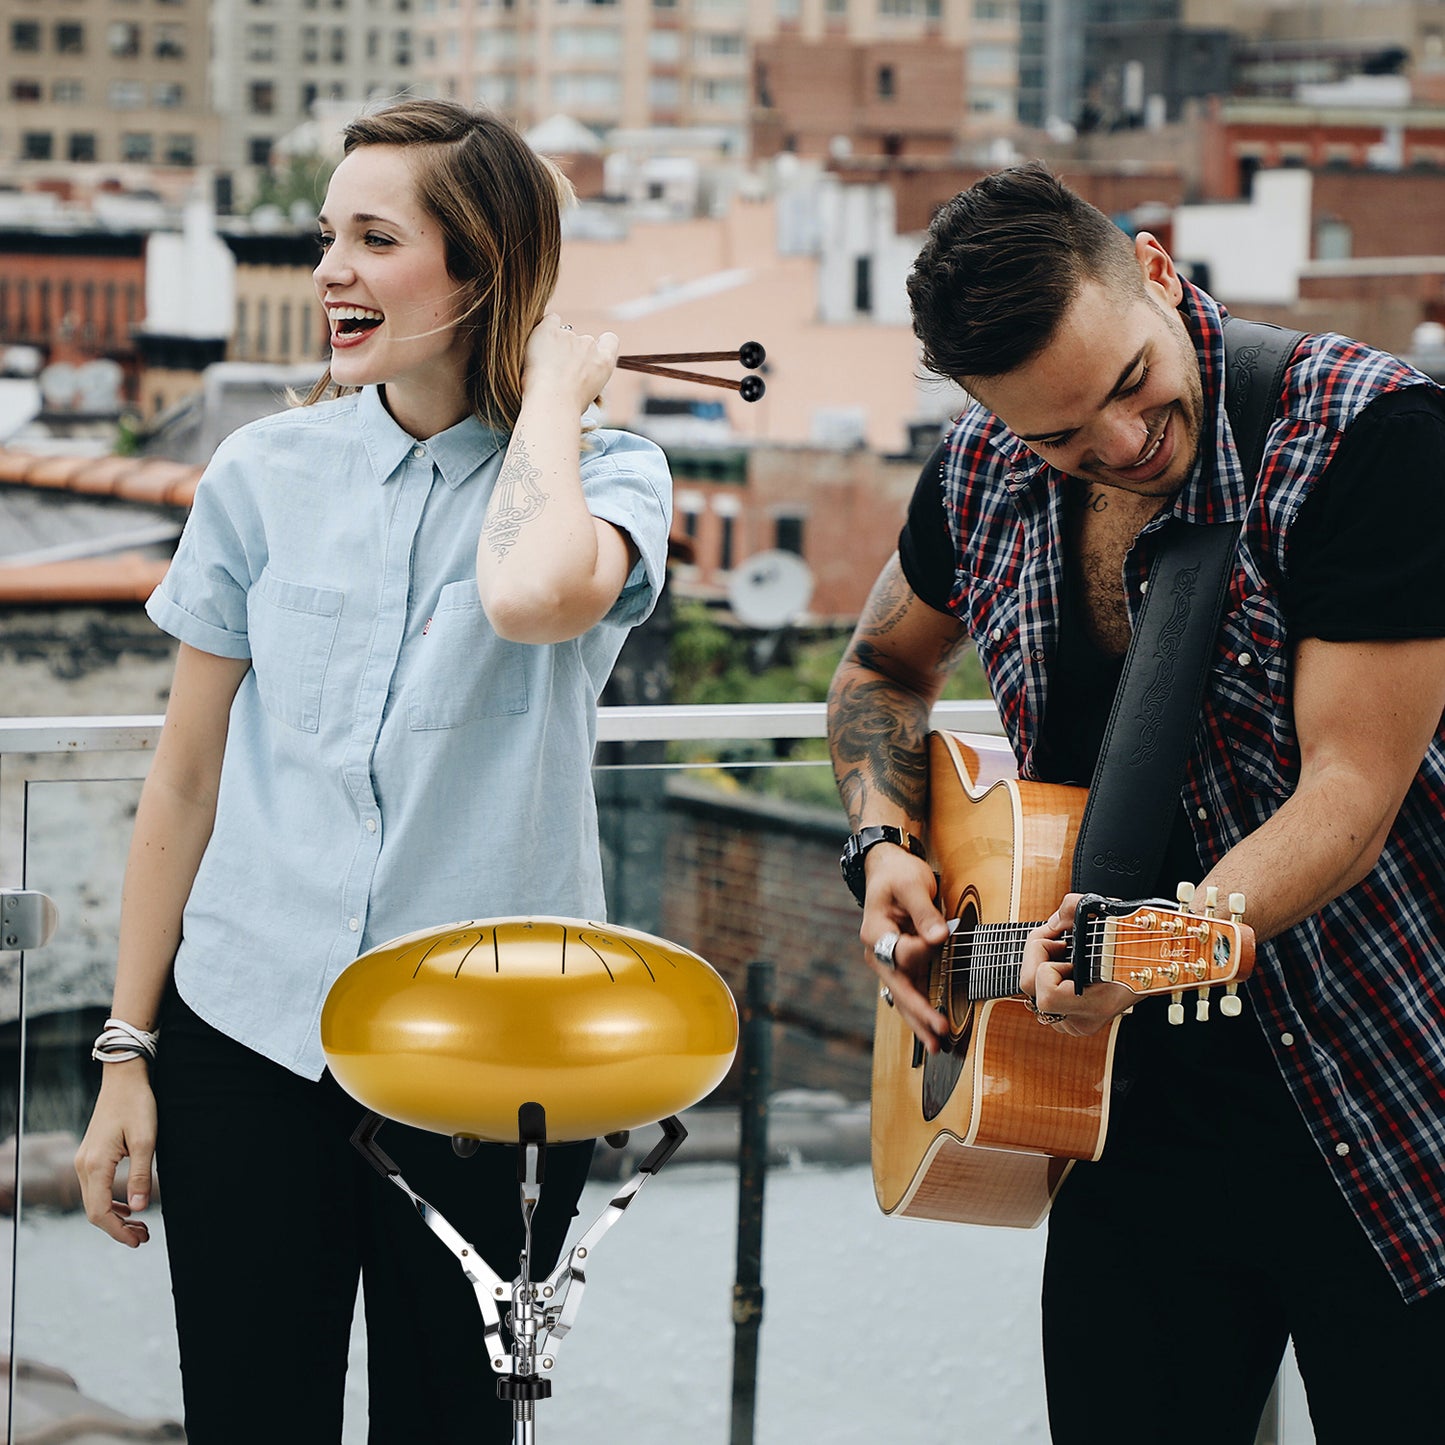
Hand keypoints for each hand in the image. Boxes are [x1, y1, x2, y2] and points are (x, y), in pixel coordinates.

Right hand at [74, 1060, 155, 1247]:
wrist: (123, 1079)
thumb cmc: (137, 1104)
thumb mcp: (145, 1140)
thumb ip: (140, 1175)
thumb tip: (139, 1209)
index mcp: (95, 1165)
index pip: (100, 1212)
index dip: (118, 1231)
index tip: (139, 1240)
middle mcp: (83, 1166)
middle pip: (94, 1211)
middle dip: (118, 1229)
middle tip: (144, 1238)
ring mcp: (83, 1160)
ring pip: (94, 1201)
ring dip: (115, 1217)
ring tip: (140, 1226)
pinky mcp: (90, 1156)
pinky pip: (96, 1188)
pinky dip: (111, 1202)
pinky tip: (128, 1207)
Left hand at [522, 314, 618, 413]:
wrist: (552, 403)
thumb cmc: (567, 407)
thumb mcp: (587, 398)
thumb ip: (587, 381)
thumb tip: (579, 379)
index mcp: (604, 362)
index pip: (610, 341)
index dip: (600, 345)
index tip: (588, 356)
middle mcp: (589, 345)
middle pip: (582, 342)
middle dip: (572, 353)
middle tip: (558, 373)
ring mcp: (569, 336)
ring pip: (562, 336)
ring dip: (555, 347)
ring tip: (543, 369)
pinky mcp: (549, 330)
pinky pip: (550, 321)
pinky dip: (545, 330)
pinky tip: (538, 344)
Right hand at [859, 843, 951, 1053]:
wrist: (888, 869)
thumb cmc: (899, 874)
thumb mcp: (912, 885)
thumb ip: (924, 913)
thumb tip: (939, 938)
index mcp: (875, 932)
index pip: (901, 953)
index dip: (922, 949)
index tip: (940, 935)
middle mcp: (878, 952)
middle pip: (898, 988)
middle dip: (919, 1012)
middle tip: (939, 1034)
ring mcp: (888, 961)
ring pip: (903, 997)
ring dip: (919, 1021)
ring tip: (936, 1045)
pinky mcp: (902, 963)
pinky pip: (910, 991)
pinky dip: (920, 1010)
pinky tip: (931, 1030)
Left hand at [1019, 893, 1135, 1036]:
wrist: (1155, 964)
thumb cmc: (1136, 941)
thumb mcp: (1109, 913)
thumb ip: (1072, 907)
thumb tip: (1053, 922)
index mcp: (1095, 1006)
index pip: (1046, 994)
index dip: (1046, 962)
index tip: (1064, 943)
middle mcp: (1081, 1021)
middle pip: (1030, 989)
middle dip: (1039, 957)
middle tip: (1060, 942)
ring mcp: (1073, 1023)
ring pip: (1032, 992)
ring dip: (1042, 965)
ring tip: (1067, 954)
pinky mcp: (1067, 1019)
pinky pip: (1040, 996)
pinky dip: (1046, 976)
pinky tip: (1066, 966)